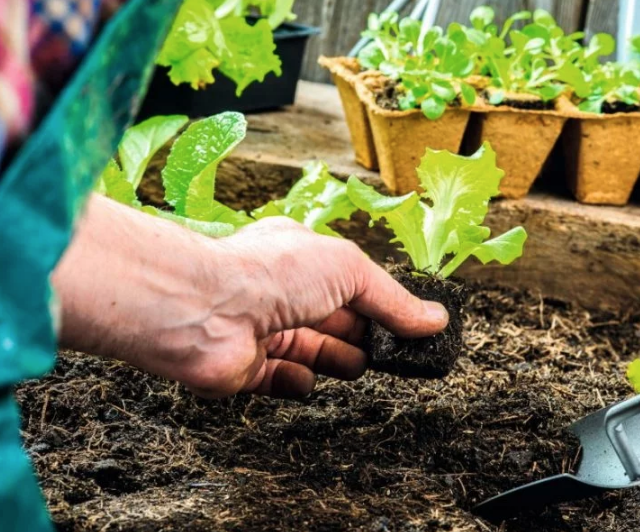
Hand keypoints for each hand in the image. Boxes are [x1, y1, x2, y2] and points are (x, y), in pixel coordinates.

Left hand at [53, 196, 448, 398]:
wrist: (204, 311)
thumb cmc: (271, 274)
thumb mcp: (350, 272)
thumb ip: (393, 301)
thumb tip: (435, 320)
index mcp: (302, 256)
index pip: (352, 283)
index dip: (380, 304)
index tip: (410, 327)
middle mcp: (281, 291)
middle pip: (335, 320)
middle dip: (363, 335)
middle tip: (392, 354)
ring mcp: (263, 330)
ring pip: (313, 351)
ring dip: (336, 360)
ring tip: (355, 365)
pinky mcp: (247, 369)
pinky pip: (281, 380)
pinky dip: (297, 382)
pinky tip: (305, 380)